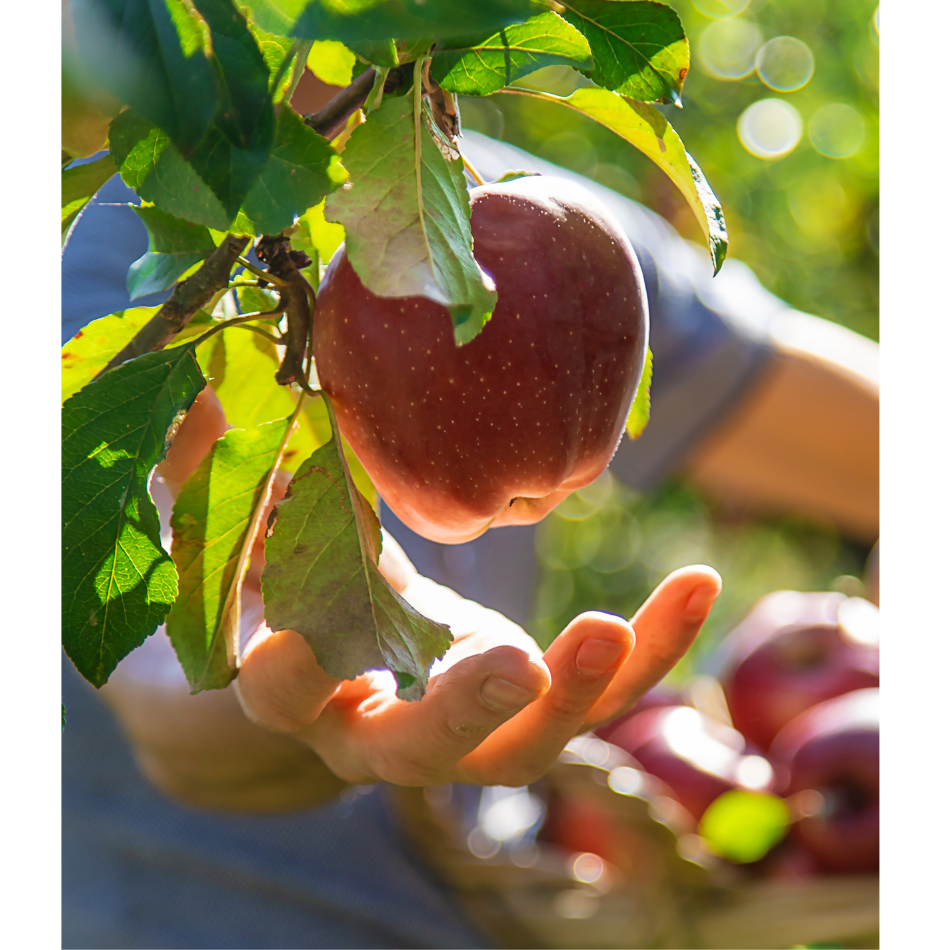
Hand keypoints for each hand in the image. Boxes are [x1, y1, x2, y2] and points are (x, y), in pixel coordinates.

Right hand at [161, 387, 721, 789]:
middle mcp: (381, 727)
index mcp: (298, 685)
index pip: (283, 691)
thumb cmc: (280, 578)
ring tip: (624, 623)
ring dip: (584, 694)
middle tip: (516, 667)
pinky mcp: (529, 701)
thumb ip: (208, 474)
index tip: (299, 635)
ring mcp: (466, 725)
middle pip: (421, 749)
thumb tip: (202, 400)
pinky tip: (698, 582)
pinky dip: (653, 649)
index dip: (289, 669)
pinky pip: (598, 691)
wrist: (333, 645)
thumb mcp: (238, 527)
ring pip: (530, 742)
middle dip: (465, 711)